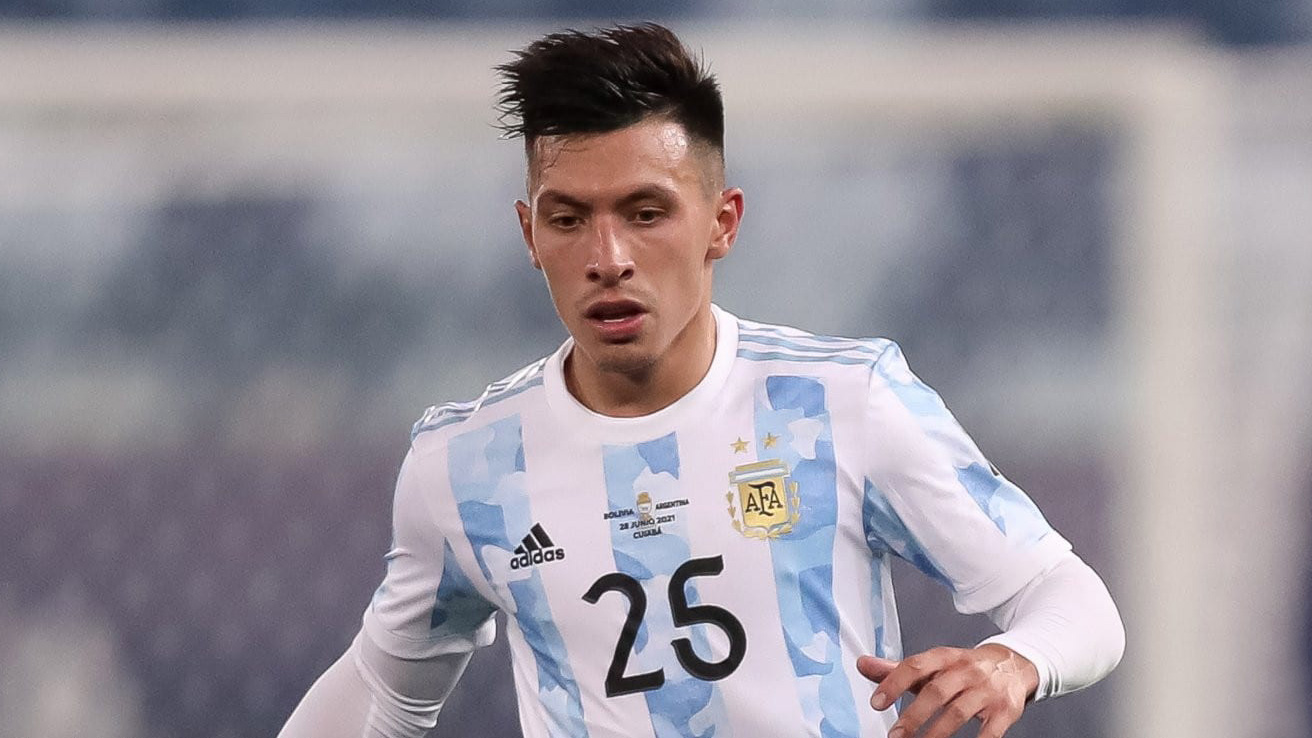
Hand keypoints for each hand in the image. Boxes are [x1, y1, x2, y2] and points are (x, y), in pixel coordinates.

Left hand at [856, 644, 1037, 737]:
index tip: (877, 702)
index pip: (915, 665)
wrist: (1014, 664)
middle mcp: (966, 670)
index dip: (894, 683)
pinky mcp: (1005, 710)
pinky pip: (989, 732)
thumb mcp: (934, 664)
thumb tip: (862, 664)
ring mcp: (987, 690)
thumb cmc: (965, 668)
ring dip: (936, 733)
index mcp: (945, 656)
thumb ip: (898, 669)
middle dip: (914, 715)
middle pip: (937, 691)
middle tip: (895, 735)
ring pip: (958, 712)